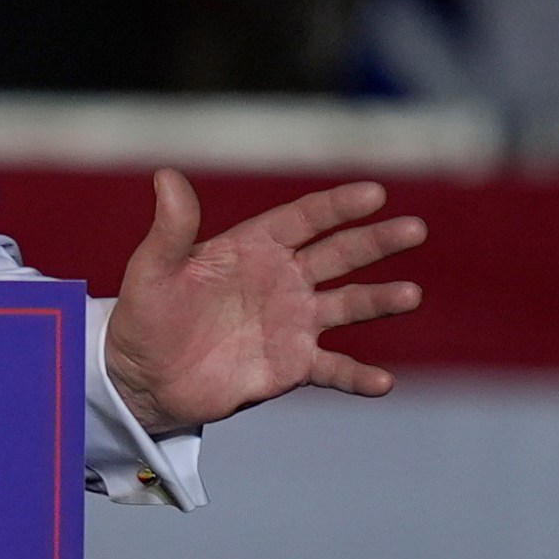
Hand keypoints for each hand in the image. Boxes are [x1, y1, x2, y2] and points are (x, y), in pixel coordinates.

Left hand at [105, 170, 425, 436]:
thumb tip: (166, 176)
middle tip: (414, 229)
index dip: (337, 206)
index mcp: (253, 248)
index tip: (374, 193)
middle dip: (376, 241)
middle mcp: (282, 280)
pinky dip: (357, 376)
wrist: (144, 375)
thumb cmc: (147, 314)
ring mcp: (293, 323)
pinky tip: (383, 382)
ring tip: (410, 294)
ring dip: (379, 300)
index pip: (304, 219)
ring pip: (348, 305)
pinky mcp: (293, 366)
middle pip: (338, 255)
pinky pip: (334, 369)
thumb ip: (171, 229)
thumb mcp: (153, 270)